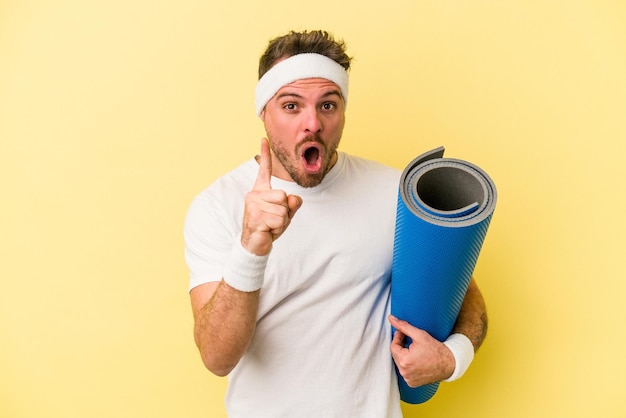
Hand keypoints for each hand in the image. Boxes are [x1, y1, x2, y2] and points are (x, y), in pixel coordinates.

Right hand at [241, 138, 301, 255]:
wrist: (255, 244)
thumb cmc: (269, 226)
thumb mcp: (285, 214)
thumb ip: (293, 204)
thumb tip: (294, 198)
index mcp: (261, 190)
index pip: (264, 170)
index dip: (265, 154)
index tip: (264, 138)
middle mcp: (255, 194)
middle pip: (284, 196)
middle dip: (285, 211)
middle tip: (273, 219)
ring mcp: (253, 205)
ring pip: (283, 209)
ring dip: (281, 221)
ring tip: (270, 225)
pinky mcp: (255, 216)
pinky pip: (279, 219)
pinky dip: (278, 228)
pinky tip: (267, 230)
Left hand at [389, 315, 454, 386]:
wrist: (449, 364)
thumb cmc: (436, 350)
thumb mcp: (419, 335)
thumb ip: (403, 326)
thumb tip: (391, 319)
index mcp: (404, 361)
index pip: (393, 346)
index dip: (397, 337)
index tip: (403, 333)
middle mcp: (405, 372)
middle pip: (396, 355)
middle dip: (401, 347)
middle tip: (410, 341)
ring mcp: (408, 379)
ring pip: (400, 363)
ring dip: (404, 356)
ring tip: (415, 351)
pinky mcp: (412, 383)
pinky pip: (405, 371)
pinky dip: (408, 366)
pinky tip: (417, 360)